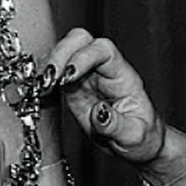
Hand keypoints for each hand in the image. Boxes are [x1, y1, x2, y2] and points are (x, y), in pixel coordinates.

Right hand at [46, 28, 165, 164]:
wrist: (139, 145)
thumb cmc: (142, 137)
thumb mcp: (134, 137)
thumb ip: (115, 125)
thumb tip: (98, 112)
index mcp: (123, 77)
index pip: (104, 51)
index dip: (83, 57)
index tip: (69, 75)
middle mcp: (104, 72)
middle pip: (81, 40)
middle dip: (62, 53)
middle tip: (51, 77)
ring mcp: (87, 78)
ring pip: (66, 51)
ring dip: (51, 63)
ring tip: (45, 86)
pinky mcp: (73, 89)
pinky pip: (57, 72)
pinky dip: (45, 76)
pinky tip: (43, 90)